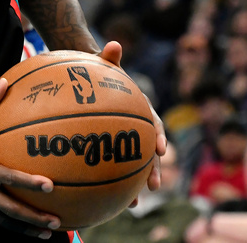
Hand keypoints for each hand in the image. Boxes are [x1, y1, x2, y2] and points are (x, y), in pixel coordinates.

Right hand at [0, 79, 59, 238]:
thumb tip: (6, 82)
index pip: (7, 177)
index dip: (28, 183)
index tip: (50, 186)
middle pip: (9, 209)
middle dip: (33, 217)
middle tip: (56, 221)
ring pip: (2, 220)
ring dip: (25, 228)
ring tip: (47, 234)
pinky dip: (11, 226)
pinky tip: (26, 228)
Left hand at [98, 41, 166, 196]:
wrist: (85, 76)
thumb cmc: (96, 69)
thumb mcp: (102, 62)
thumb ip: (109, 56)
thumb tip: (113, 44)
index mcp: (139, 107)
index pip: (153, 122)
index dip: (159, 136)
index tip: (161, 149)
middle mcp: (136, 124)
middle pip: (148, 149)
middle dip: (151, 168)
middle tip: (151, 185)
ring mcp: (124, 136)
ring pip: (134, 162)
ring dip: (134, 182)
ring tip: (133, 202)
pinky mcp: (111, 144)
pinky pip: (115, 163)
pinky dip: (114, 179)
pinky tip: (109, 196)